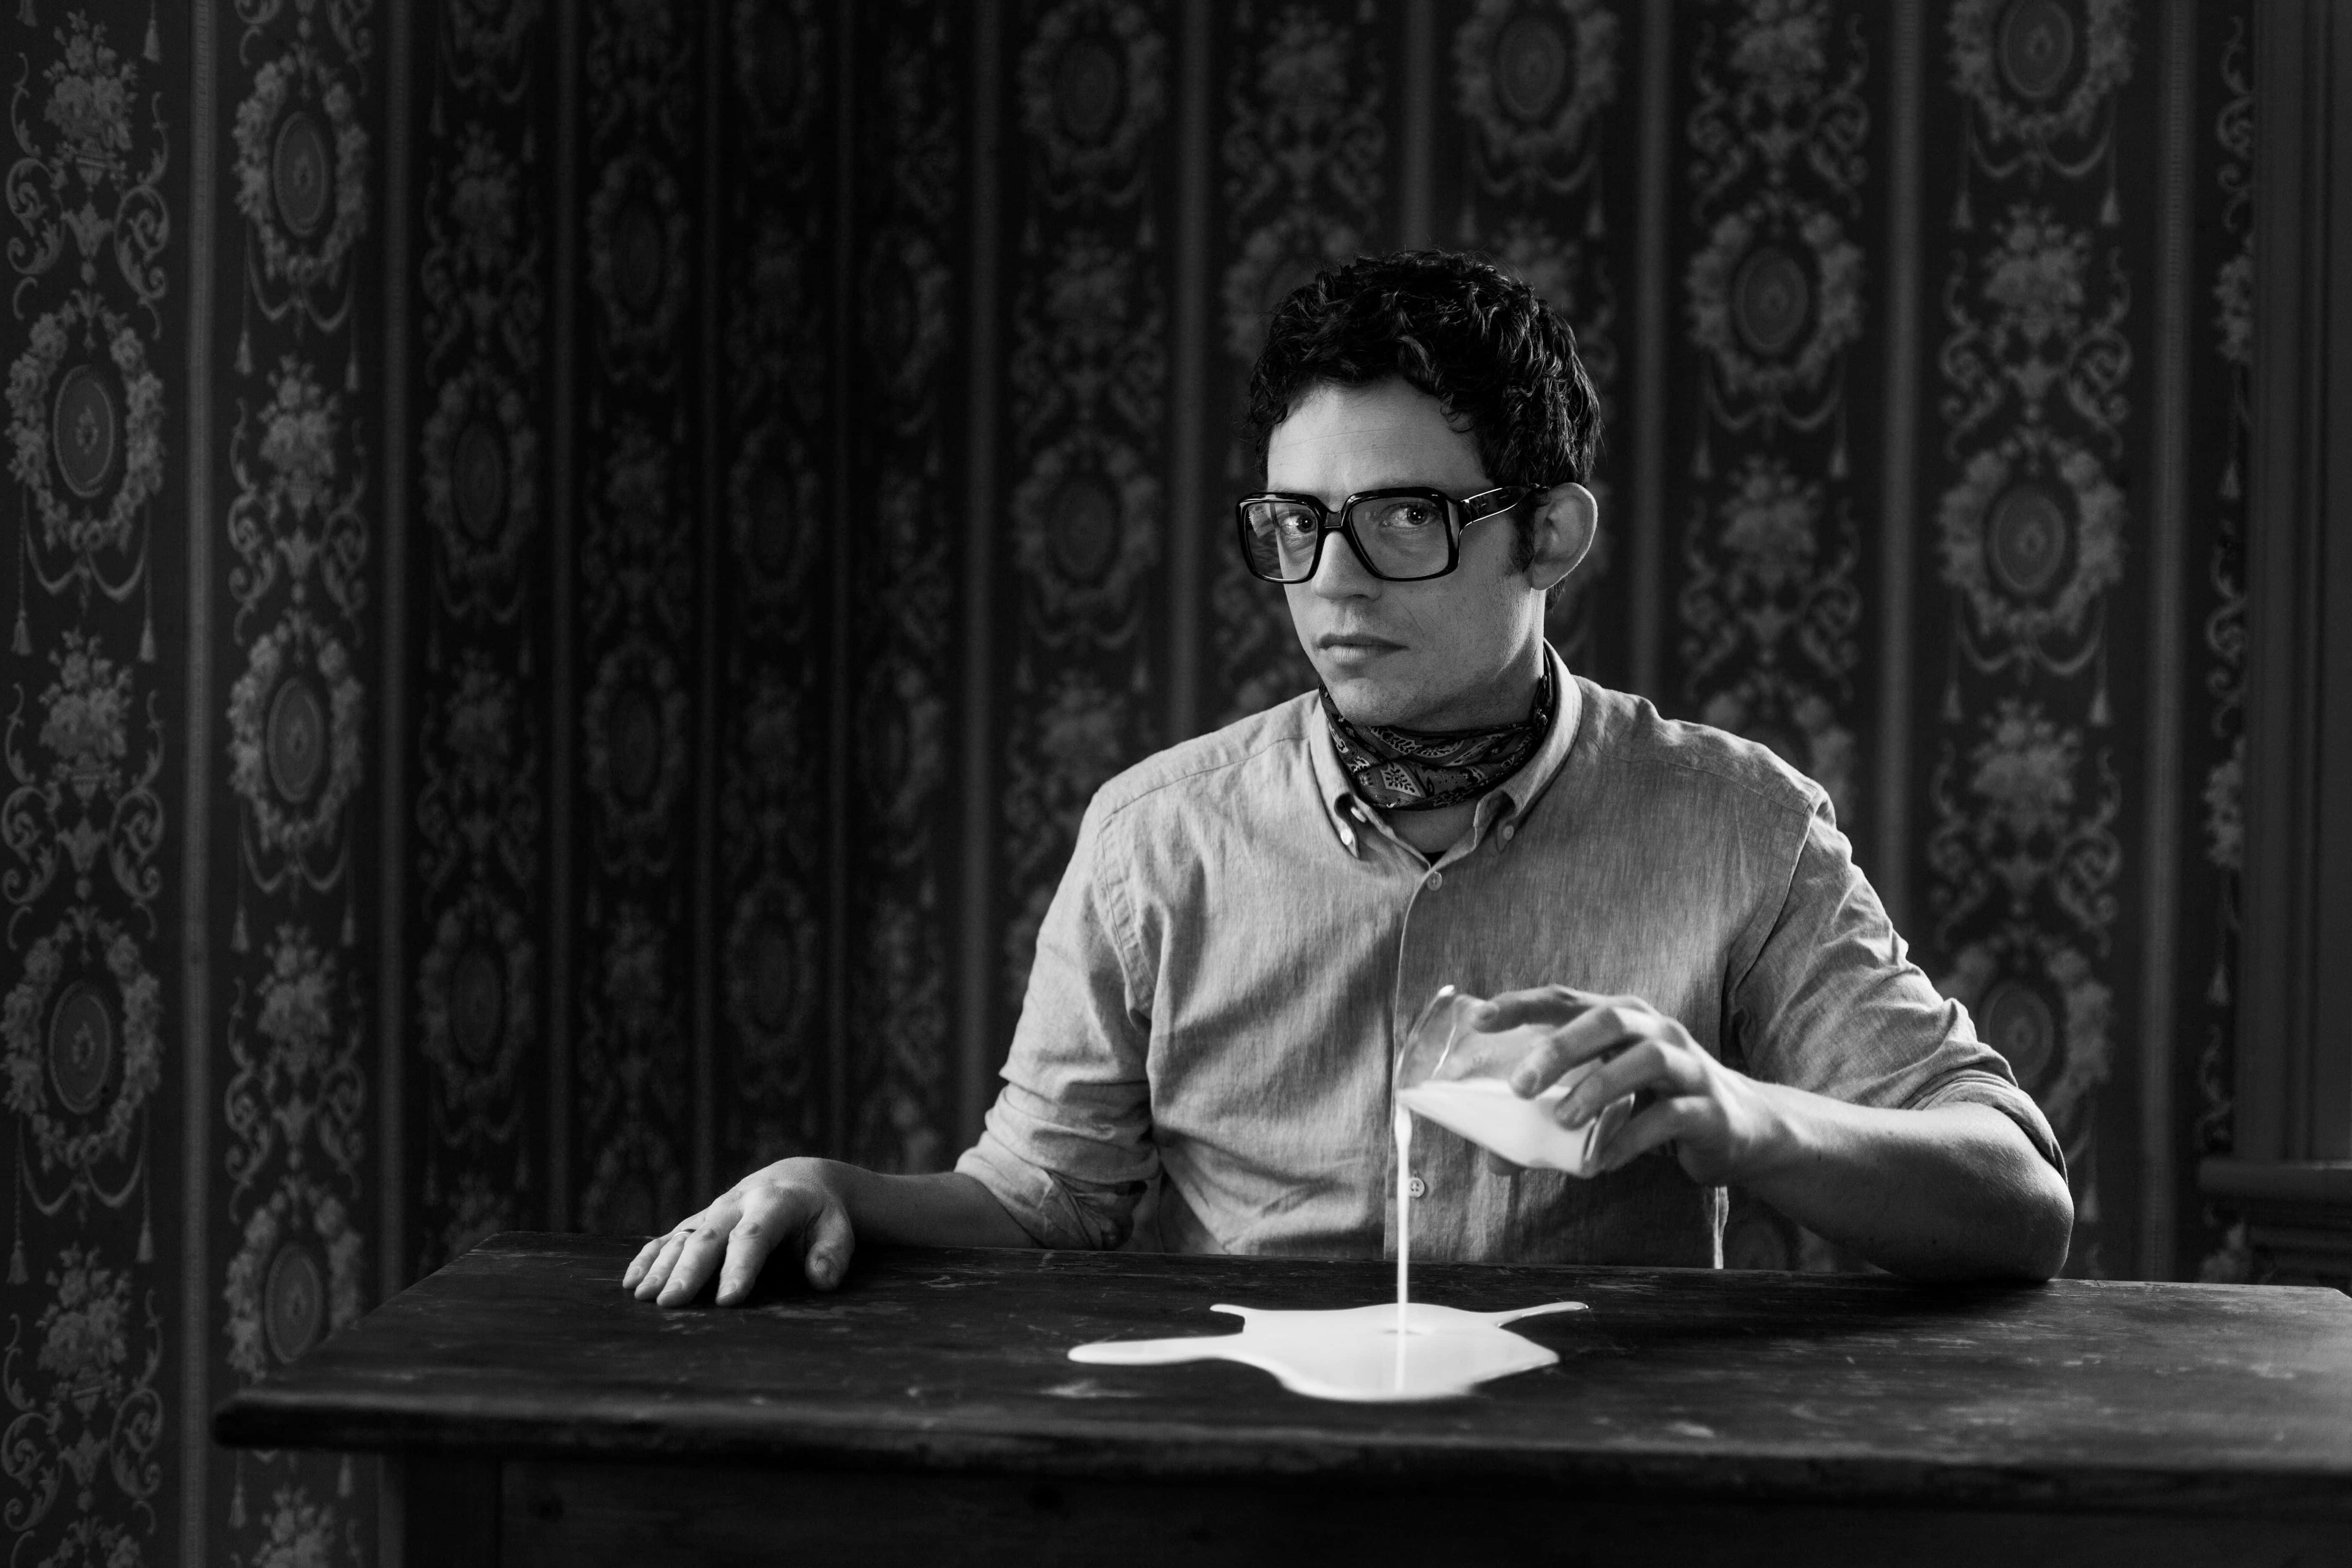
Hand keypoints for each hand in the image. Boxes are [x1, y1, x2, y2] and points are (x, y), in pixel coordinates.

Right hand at [622, 1157, 855, 1306]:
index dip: (740, 1267)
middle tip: (670, 1302)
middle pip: (709, 1237)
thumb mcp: (837, 1228)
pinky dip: (648, 1257)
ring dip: (661, 1266)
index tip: (727, 1299)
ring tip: (643, 1295)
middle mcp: (737, 1203)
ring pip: (683, 1237)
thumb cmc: (820, 1215)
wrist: (796, 1180)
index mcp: (774, 1203)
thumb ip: (832, 1253)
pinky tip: (631, 1282)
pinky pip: (668, 1237)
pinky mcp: (698, 1221)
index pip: (754, 1236)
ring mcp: (713, 1211)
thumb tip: (822, 1278)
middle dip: (689, 1270)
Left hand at [1472, 987, 1783, 1184]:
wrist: (1743, 1129)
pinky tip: (1604, 1159)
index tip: (1479, 1020)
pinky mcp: (1708, 1109)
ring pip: (1644, 1061)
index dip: (1520, 1005)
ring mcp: (1687, 1067)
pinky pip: (1669, 1117)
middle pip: (1606, 1022)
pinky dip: (1632, 1138)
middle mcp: (1656, 1032)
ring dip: (1598, 1089)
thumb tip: (1495, 1157)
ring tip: (1564, 1120)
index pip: (1565, 999)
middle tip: (1521, 1085)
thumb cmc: (1658, 1104)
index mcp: (1622, 1019)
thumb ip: (1551, 1123)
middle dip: (1560, 1049)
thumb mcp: (1605, 1103)